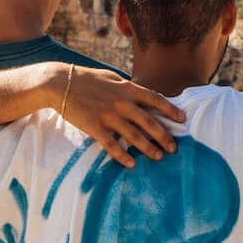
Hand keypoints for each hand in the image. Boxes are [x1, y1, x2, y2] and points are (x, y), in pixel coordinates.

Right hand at [58, 66, 185, 167]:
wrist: (59, 83)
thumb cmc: (86, 79)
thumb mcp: (111, 78)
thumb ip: (127, 88)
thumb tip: (144, 96)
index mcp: (127, 88)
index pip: (155, 100)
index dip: (171, 110)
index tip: (182, 120)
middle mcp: (121, 102)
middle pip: (149, 122)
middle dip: (164, 136)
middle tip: (174, 148)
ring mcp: (109, 116)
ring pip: (134, 136)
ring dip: (148, 148)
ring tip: (159, 157)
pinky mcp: (95, 127)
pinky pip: (112, 145)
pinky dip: (123, 156)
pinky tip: (131, 164)